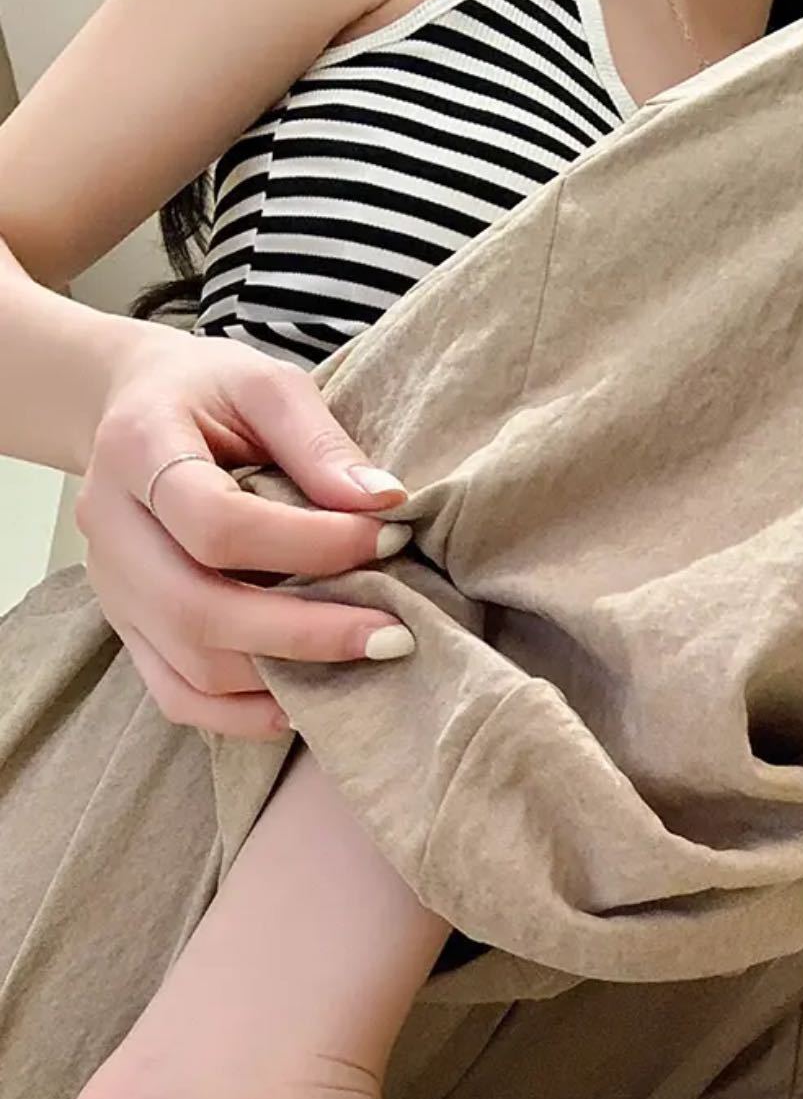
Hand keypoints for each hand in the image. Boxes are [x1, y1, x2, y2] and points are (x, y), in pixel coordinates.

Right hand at [78, 328, 414, 739]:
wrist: (132, 408)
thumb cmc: (208, 393)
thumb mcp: (267, 383)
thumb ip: (320, 442)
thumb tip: (385, 504)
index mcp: (138, 449)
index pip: (217, 521)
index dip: (311, 543)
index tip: (390, 538)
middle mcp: (111, 528)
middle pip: (197, 610)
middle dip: (307, 633)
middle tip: (395, 634)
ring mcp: (112, 589)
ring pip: (190, 668)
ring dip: (285, 679)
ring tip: (366, 659)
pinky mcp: (128, 628)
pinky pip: (177, 696)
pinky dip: (245, 715)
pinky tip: (307, 701)